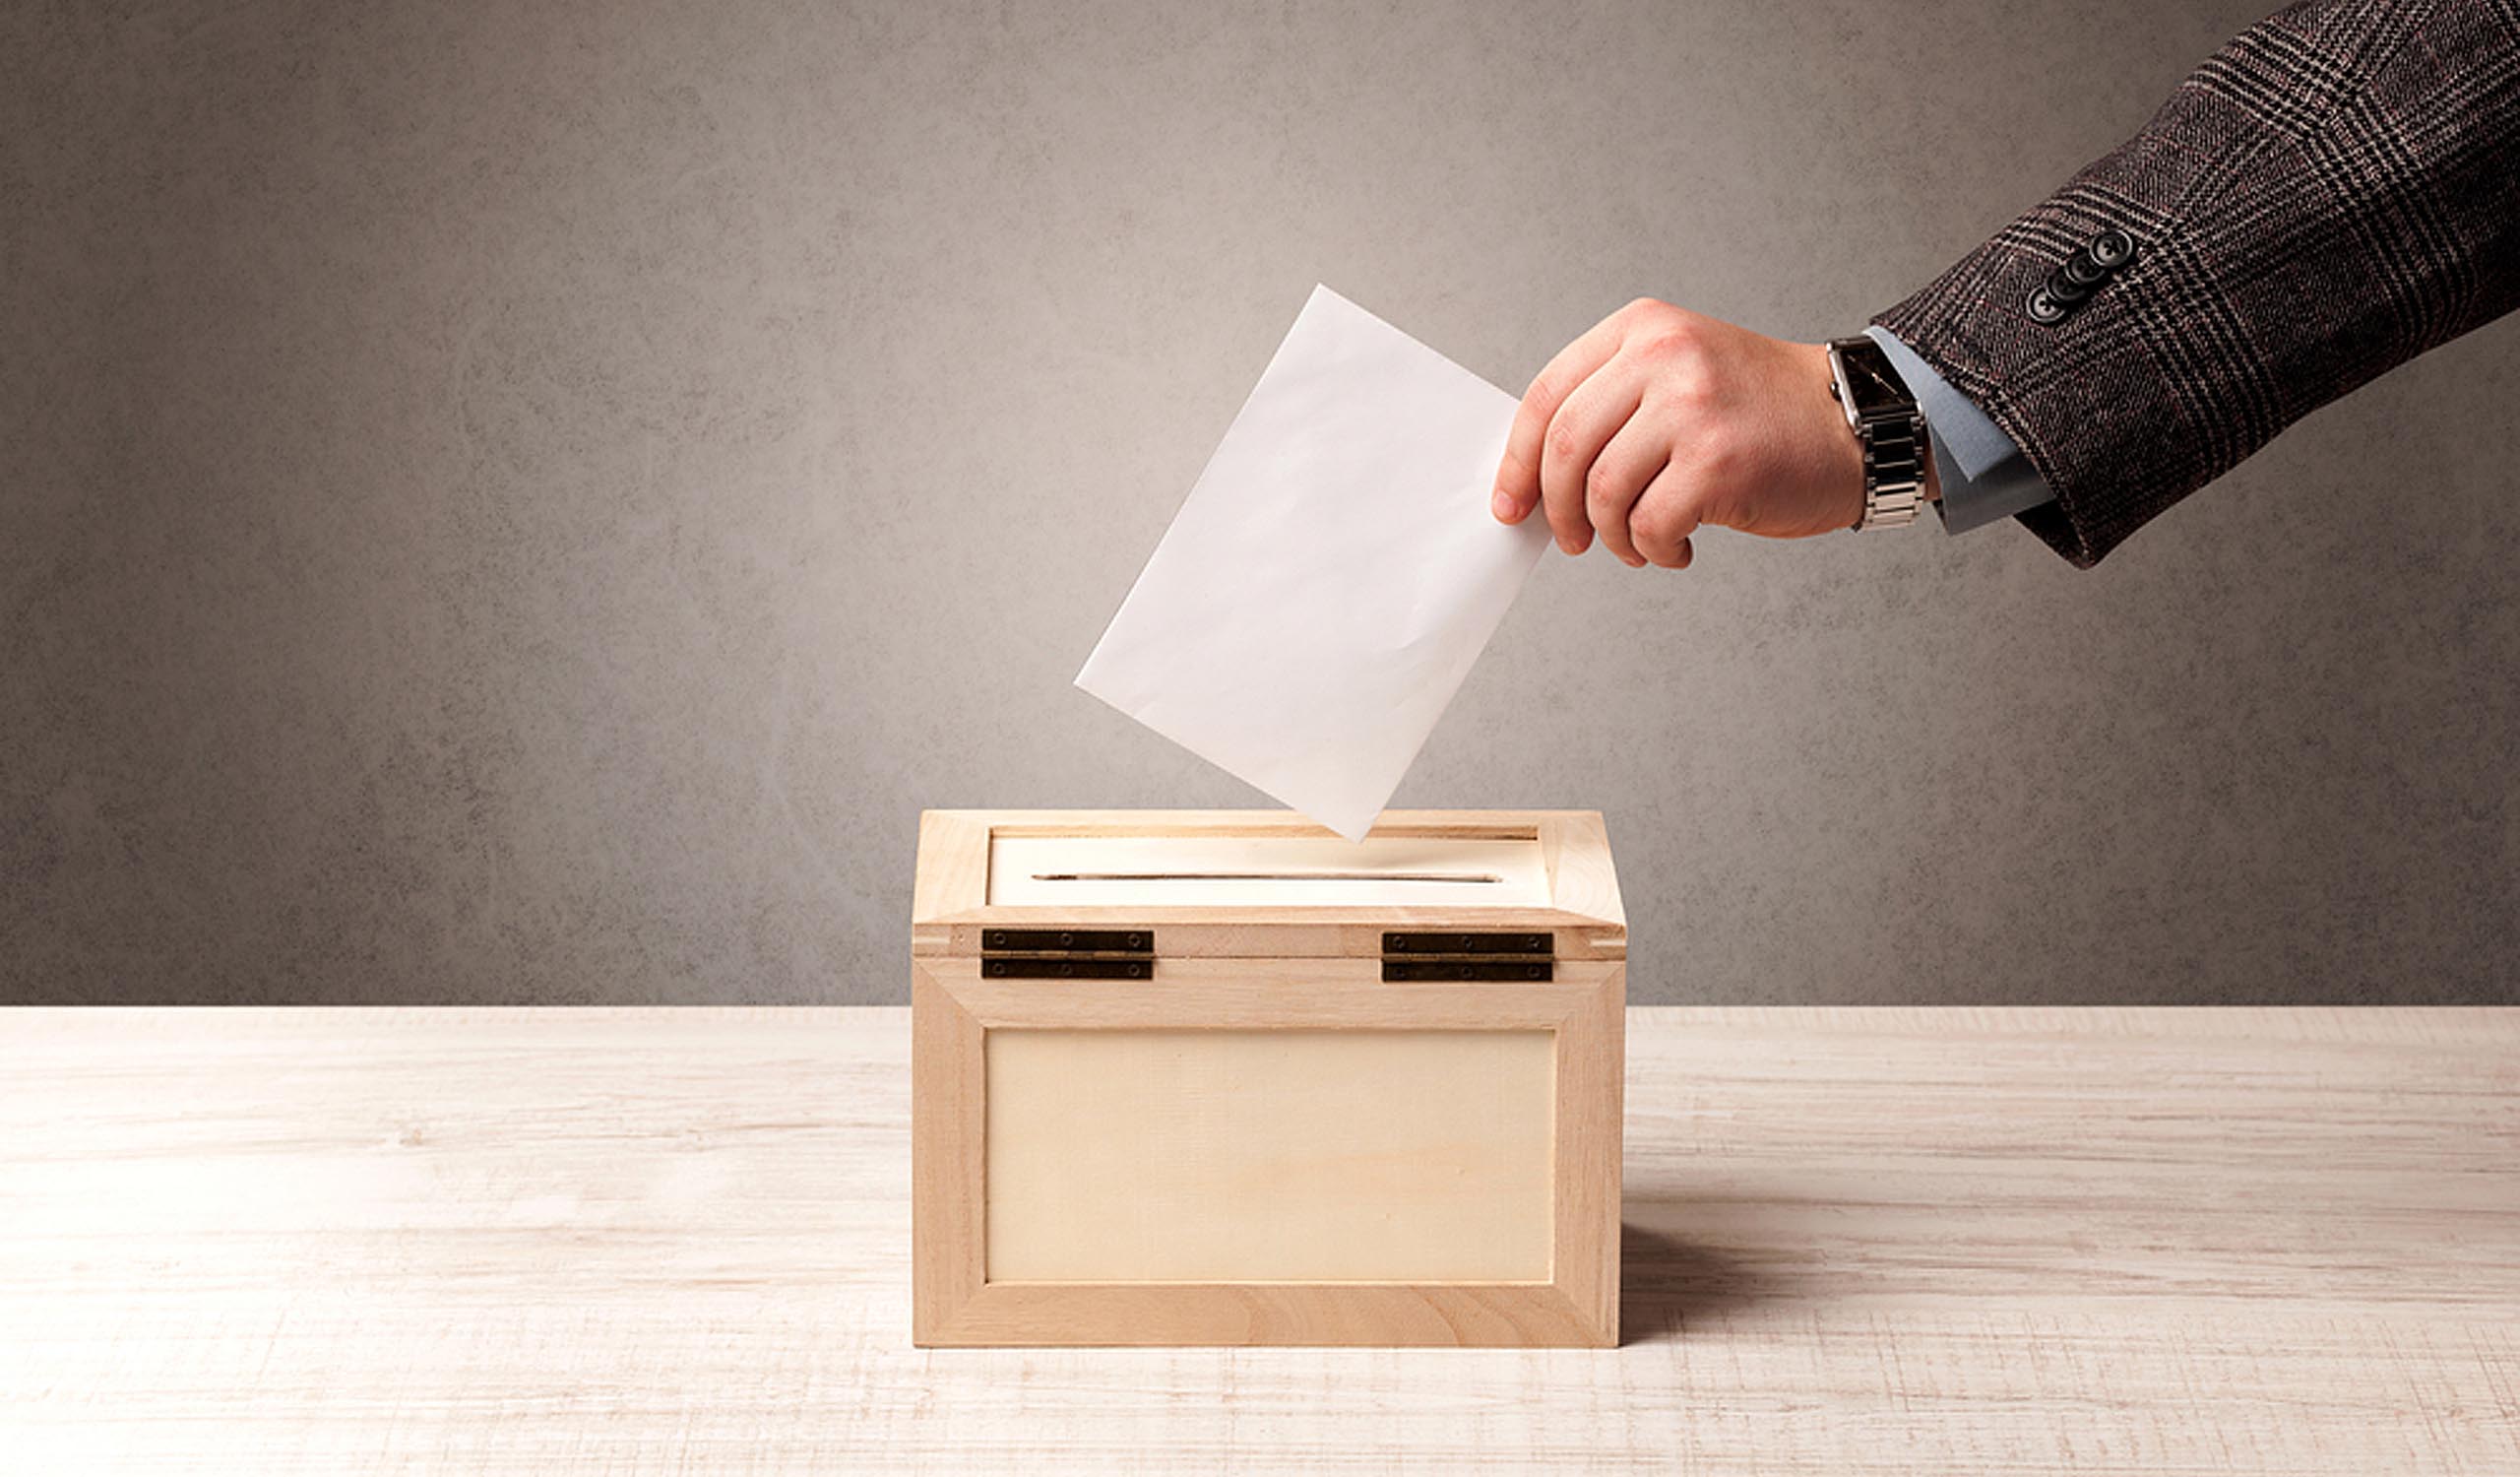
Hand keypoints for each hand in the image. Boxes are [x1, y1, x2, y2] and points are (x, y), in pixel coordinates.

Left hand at [1491, 299, 1925, 566]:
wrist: (1855, 422)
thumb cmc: (1760, 413)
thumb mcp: (1679, 374)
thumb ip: (1612, 405)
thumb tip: (1534, 475)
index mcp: (1643, 328)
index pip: (1548, 395)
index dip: (1518, 459)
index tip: (1511, 503)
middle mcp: (1664, 355)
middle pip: (1565, 447)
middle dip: (1556, 508)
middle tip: (1572, 539)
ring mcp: (1693, 406)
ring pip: (1602, 491)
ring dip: (1610, 535)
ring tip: (1637, 544)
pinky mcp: (1719, 460)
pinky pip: (1649, 523)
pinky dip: (1653, 549)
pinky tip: (1677, 548)